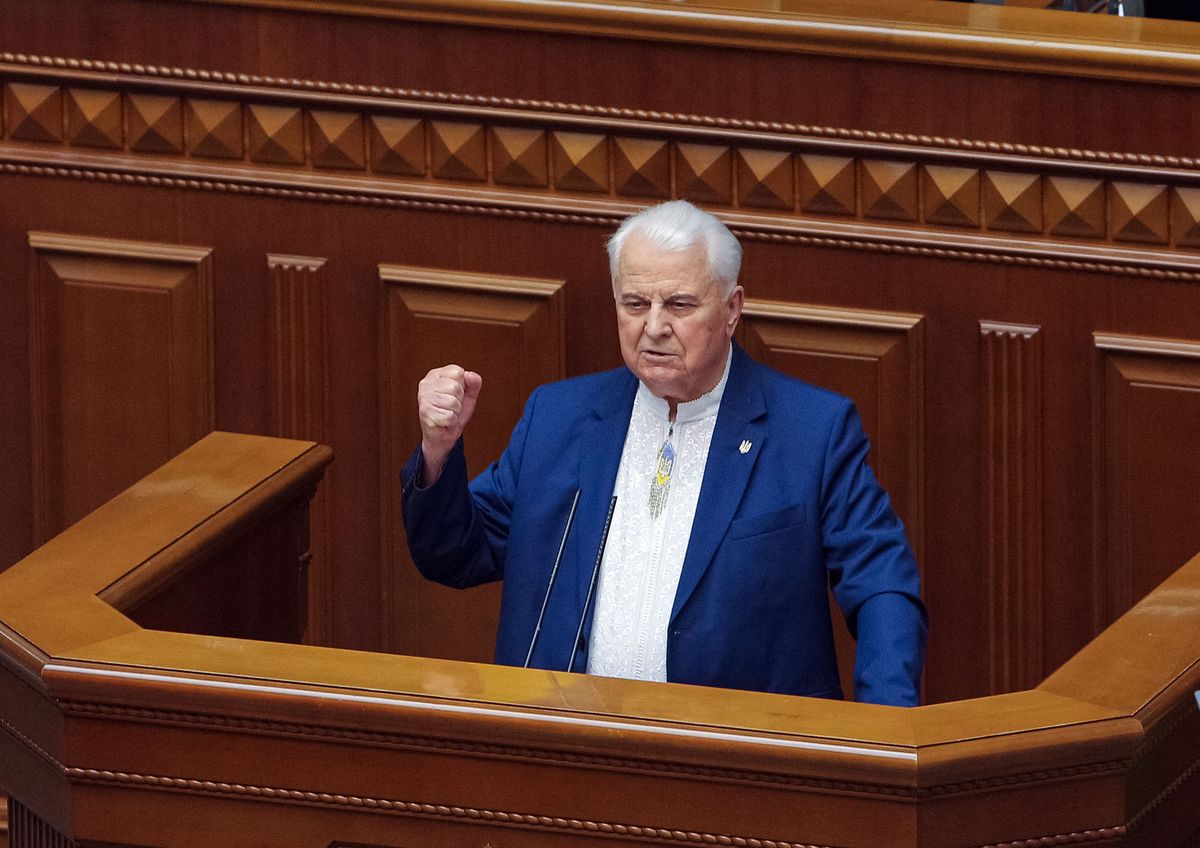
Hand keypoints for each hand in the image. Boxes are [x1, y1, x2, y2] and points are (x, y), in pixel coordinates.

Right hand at [417, 364, 481, 484]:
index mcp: (436, 375)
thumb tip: (469, 375)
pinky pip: (449, 416)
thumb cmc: (453, 412)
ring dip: (455, 412)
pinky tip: (444, 422)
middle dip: (459, 401)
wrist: (443, 435)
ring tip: (448, 414)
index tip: (455, 395)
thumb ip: (474, 383)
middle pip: (456, 387)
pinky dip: (451, 422)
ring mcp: (423, 398)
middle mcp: (426, 383)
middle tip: (451, 407)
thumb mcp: (469, 395)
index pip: (458, 372)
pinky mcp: (425, 413)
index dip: (463, 386)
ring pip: (453, 402)